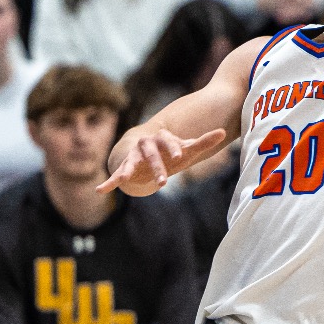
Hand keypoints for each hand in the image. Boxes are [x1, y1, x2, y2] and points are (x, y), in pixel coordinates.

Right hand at [102, 126, 230, 195]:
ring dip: (129, 172)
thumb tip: (224, 133)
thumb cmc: (169, 151)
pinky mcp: (124, 169)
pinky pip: (115, 175)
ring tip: (124, 179)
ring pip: (132, 164)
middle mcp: (146, 146)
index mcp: (161, 139)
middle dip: (157, 168)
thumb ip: (204, 141)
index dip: (173, 148)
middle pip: (151, 156)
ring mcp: (134, 157)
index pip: (169, 141)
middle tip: (163, 182)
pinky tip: (99, 190)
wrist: (143, 150)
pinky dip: (108, 183)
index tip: (180, 155)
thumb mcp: (186, 148)